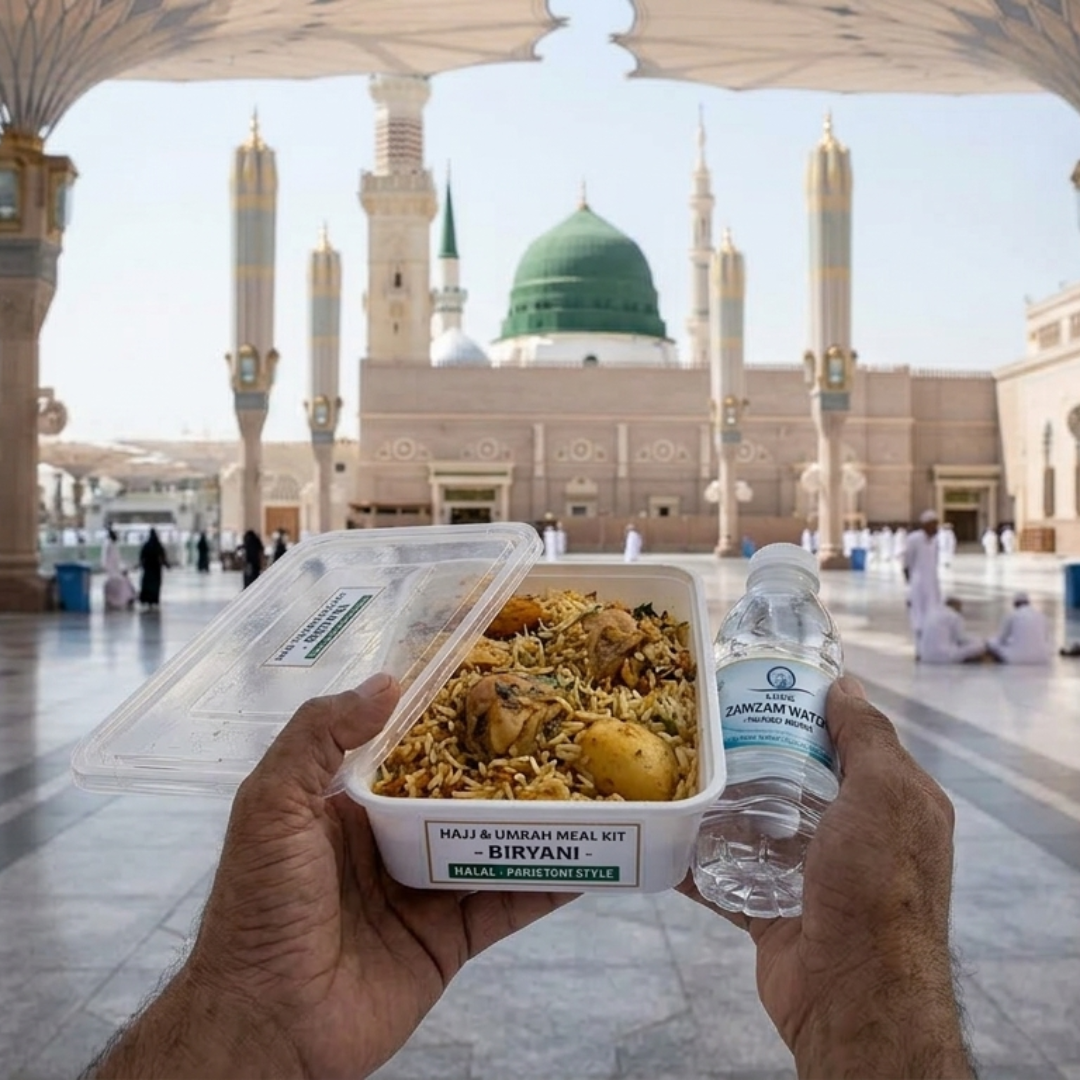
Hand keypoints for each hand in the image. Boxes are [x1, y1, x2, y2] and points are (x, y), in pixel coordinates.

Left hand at [93, 674, 572, 1079]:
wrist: (268, 1023)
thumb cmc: (261, 904)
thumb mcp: (271, 805)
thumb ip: (318, 737)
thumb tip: (388, 681)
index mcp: (350, 803)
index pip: (409, 749)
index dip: (450, 720)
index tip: (500, 683)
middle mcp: (392, 840)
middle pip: (460, 794)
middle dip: (506, 767)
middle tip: (564, 729)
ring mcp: (424, 890)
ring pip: (491, 843)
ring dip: (536, 820)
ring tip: (590, 784)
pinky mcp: (450, 939)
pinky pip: (508, 904)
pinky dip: (549, 883)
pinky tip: (590, 858)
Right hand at [682, 676, 973, 1078]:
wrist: (853, 997)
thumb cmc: (877, 887)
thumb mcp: (885, 794)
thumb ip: (867, 738)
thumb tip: (846, 684)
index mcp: (893, 804)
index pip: (852, 742)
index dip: (811, 710)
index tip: (761, 684)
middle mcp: (856, 837)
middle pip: (798, 780)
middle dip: (755, 754)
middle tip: (705, 725)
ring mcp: (812, 876)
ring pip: (759, 826)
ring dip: (722, 805)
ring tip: (679, 769)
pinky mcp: (772, 910)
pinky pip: (728, 875)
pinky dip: (698, 860)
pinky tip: (665, 835)